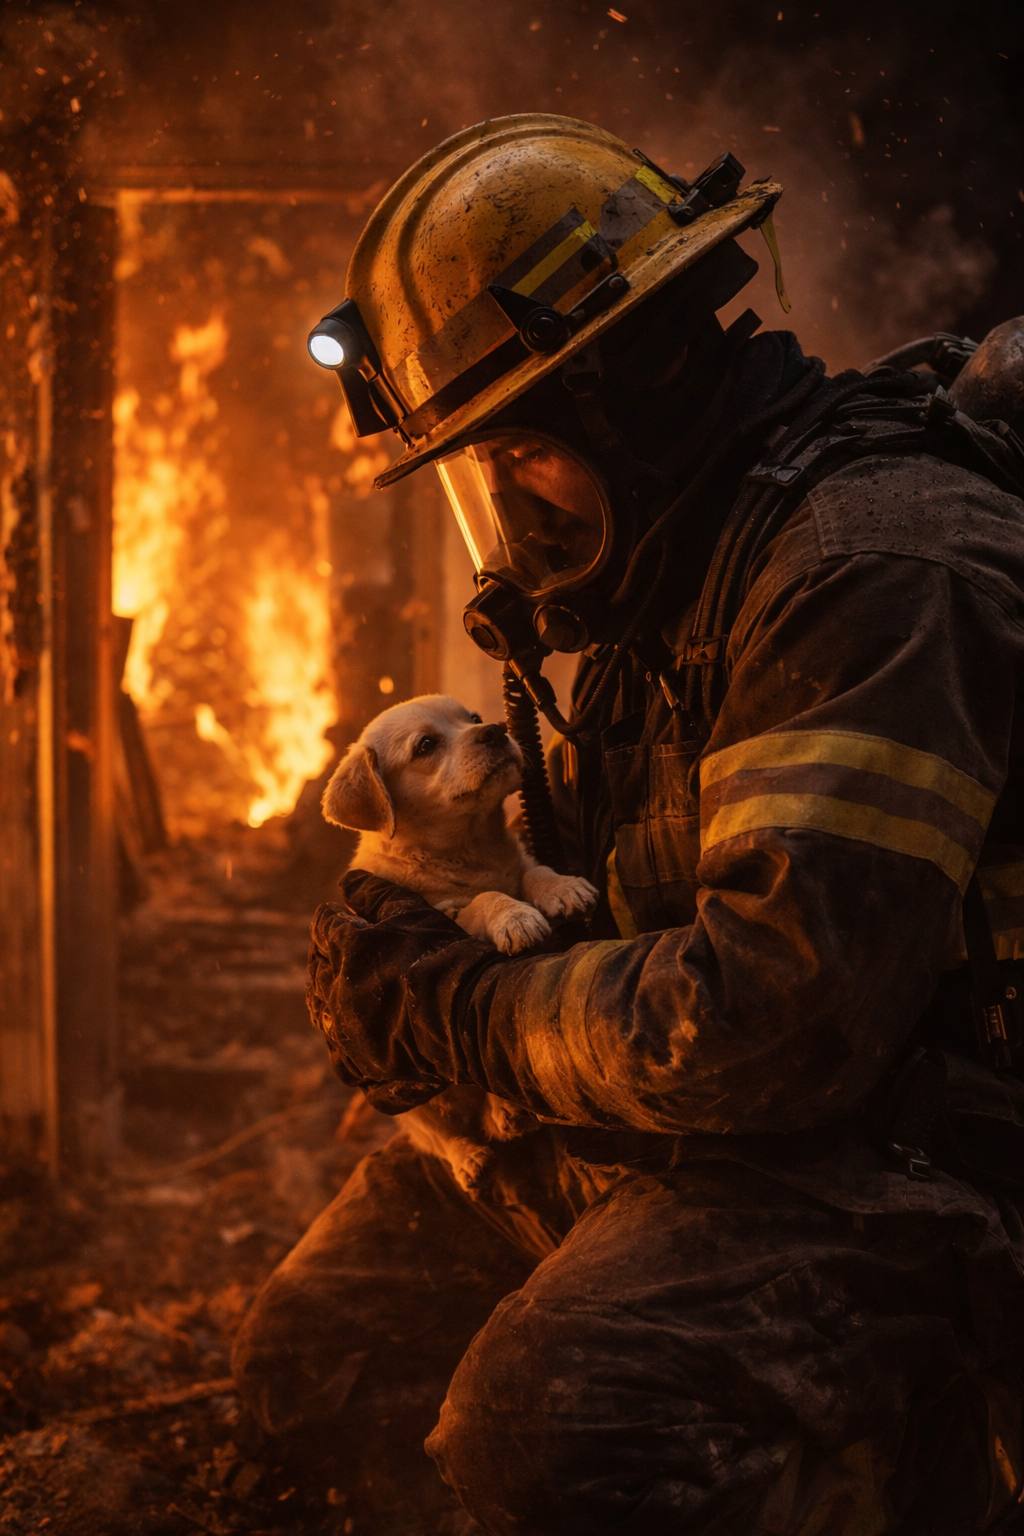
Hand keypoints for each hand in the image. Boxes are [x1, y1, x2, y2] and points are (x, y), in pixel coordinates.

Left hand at [306, 871, 495, 1111]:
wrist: (474, 1017)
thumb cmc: (447, 956)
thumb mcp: (414, 912)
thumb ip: (376, 893)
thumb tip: (346, 880)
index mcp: (347, 948)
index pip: (324, 925)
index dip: (335, 919)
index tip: (348, 919)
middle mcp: (338, 990)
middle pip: (316, 969)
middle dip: (327, 958)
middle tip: (347, 956)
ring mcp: (349, 1031)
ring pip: (323, 1014)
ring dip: (331, 1000)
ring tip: (350, 996)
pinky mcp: (364, 1063)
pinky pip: (342, 1057)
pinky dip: (346, 1045)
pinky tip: (361, 1038)